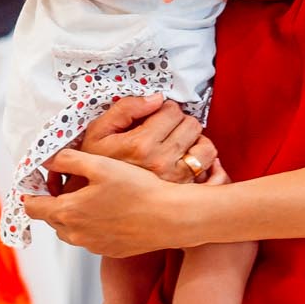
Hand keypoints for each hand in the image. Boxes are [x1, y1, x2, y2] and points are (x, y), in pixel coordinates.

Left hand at [26, 149, 193, 255]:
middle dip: (53, 202)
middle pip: (51, 218)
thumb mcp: (100, 165)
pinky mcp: (109, 250)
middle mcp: (75, 234)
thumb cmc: (137, 188)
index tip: (37, 181)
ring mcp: (92, 245)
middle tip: (66, 183)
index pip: (32, 207)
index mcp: (67, 212)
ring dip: (72, 214)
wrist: (169, 217)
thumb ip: (68, 160)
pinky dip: (91, 225)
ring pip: (70, 229)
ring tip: (90, 196)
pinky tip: (110, 210)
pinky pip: (90, 237)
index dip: (31, 192)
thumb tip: (47, 159)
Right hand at [79, 93, 216, 183]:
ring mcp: (176, 180)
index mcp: (141, 145)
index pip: (172, 111)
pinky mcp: (185, 193)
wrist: (94, 204)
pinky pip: (210, 171)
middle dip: (180, 123)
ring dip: (195, 141)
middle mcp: (162, 163)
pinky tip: (187, 160)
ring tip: (178, 144)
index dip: (165, 109)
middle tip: (166, 130)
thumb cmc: (95, 167)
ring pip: (206, 147)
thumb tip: (156, 99)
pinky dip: (204, 163)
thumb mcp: (98, 132)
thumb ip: (126, 109)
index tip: (157, 117)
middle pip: (192, 125)